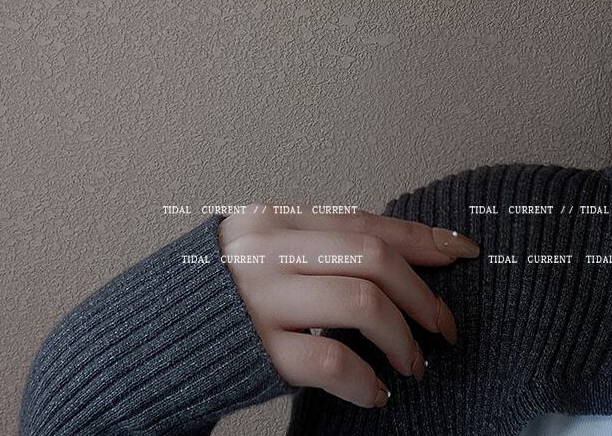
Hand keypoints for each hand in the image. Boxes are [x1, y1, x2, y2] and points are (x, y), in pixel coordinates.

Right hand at [218, 203, 479, 407]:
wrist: (149, 338)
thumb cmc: (222, 294)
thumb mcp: (266, 251)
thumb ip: (319, 245)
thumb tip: (401, 254)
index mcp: (277, 219)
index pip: (365, 221)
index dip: (421, 237)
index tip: (462, 251)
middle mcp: (270, 249)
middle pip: (372, 257)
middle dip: (422, 292)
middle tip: (444, 326)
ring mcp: (261, 298)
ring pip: (361, 301)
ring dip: (402, 336)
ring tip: (415, 362)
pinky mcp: (255, 350)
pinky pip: (330, 360)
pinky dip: (366, 379)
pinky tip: (377, 393)